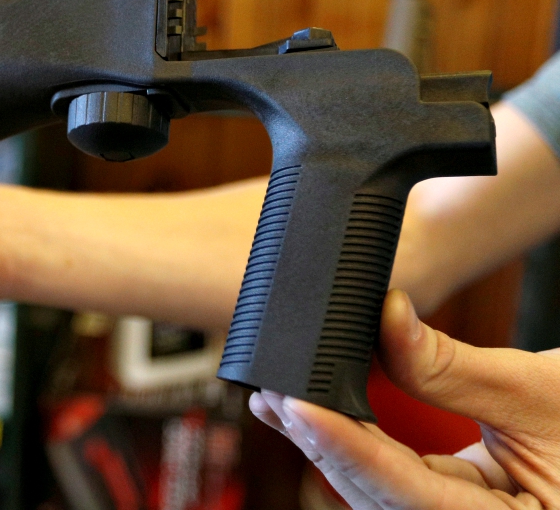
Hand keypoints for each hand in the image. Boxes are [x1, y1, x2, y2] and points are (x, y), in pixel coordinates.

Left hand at [250, 289, 559, 509]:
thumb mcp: (541, 391)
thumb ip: (452, 367)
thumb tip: (384, 316)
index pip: (410, 497)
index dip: (347, 451)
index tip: (296, 407)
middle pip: (383, 499)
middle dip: (324, 447)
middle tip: (273, 396)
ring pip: (384, 495)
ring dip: (332, 448)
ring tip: (282, 402)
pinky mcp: (462, 507)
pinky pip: (401, 483)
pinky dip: (360, 448)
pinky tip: (322, 417)